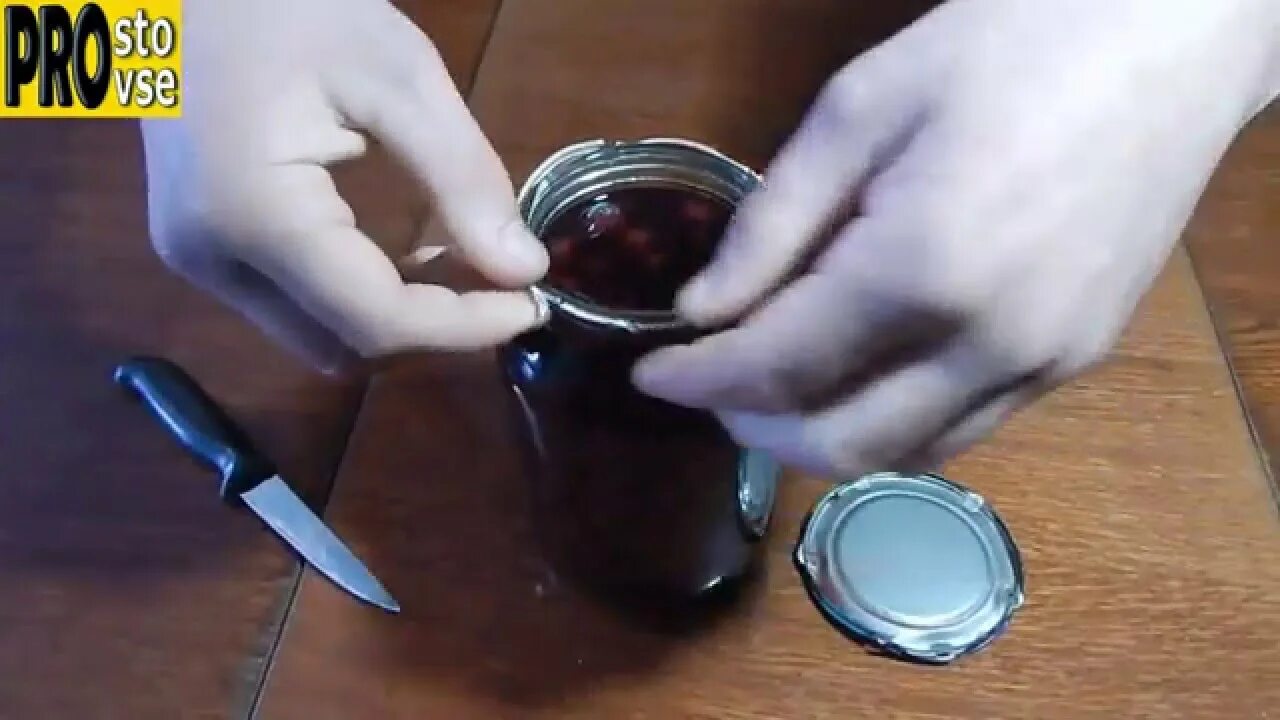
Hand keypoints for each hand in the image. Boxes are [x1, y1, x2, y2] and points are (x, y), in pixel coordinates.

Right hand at [140, 0, 547, 373]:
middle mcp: (211, 258)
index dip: (463, 327)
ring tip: (464, 268)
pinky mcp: (198, 244)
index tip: (533, 305)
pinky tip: (409, 256)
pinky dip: (358, 298)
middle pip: (343, 343)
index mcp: (254, 215)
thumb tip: (524, 268)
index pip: (375, 319)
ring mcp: (194, 256)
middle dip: (432, 331)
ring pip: (316, 335)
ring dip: (396, 319)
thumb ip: (462, 178)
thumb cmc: (289, 4)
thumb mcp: (398, 77)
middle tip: (503, 287)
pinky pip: (293, 305)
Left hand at [635, 0, 1278, 476]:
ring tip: (776, 380)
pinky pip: (963, 428)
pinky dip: (891, 421)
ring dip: (822, 435)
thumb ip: (772, 223)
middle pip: (840, 445)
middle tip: (710, 379)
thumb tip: (703, 309)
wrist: (1169, 39)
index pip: (779, 367)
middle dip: (755, 426)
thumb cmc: (1007, 46)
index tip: (651, 372)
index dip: (699, 381)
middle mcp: (988, 345)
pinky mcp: (1078, 360)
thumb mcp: (859, 109)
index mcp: (922, 270)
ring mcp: (1044, 363)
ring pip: (904, 453)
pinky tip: (862, 370)